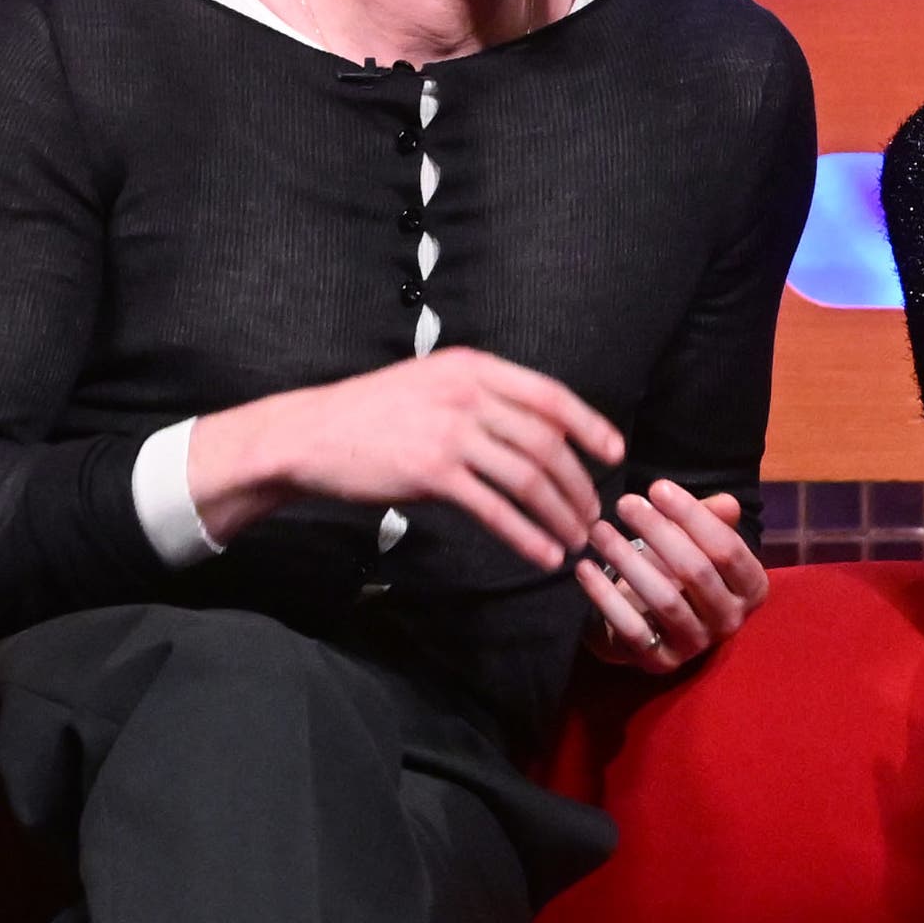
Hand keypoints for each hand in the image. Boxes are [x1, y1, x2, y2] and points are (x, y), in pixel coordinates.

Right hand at [196, 346, 624, 568]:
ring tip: (575, 540)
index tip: (614, 452)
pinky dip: (527, 536)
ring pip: (528, 478)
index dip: (589, 425)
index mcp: (474, 367)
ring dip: (560, 514)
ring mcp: (450, 432)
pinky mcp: (431, 473)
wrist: (309, 436)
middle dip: (578, 483)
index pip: (550, 395)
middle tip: (593, 514)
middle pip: (546, 442)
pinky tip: (544, 555)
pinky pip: (495, 510)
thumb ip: (482, 396)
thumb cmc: (373, 415)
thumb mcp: (433, 384)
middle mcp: (468, 394)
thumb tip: (537, 428)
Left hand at [576, 484, 768, 673]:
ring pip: (665, 599)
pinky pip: (632, 629)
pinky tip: (585, 568)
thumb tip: (725, 502)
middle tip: (624, 503)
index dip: (693, 516)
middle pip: (696, 572)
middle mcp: (731, 620)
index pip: (727, 550)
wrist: (656, 619)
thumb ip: (712, 519)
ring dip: (628, 560)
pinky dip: (605, 597)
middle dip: (658, 532)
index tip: (656, 487)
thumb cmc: (682, 568)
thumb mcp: (699, 540)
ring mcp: (697, 645)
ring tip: (600, 530)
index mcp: (752, 588)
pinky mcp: (662, 663)